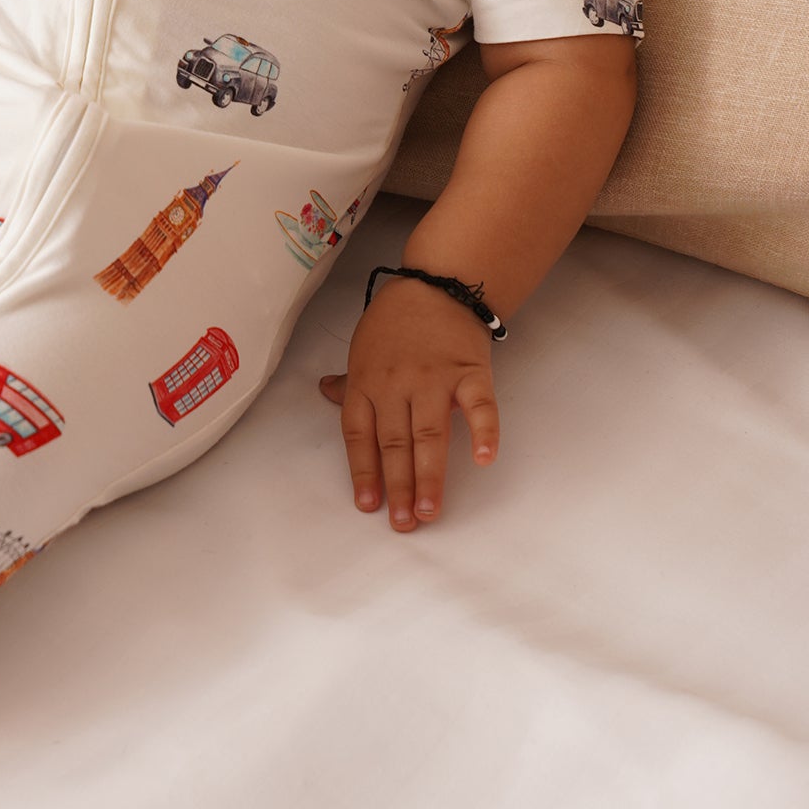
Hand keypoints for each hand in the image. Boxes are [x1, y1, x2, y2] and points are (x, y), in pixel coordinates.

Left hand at [318, 277, 498, 529]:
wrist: (438, 285)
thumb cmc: (396, 321)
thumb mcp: (362, 348)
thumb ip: (350, 380)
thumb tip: (326, 394)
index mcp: (366, 382)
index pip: (359, 435)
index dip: (363, 472)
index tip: (368, 507)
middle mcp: (396, 385)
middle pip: (394, 443)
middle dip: (397, 487)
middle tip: (404, 523)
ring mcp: (434, 379)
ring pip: (430, 435)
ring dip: (429, 476)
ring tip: (430, 511)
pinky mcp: (470, 372)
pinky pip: (479, 406)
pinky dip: (483, 432)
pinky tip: (483, 460)